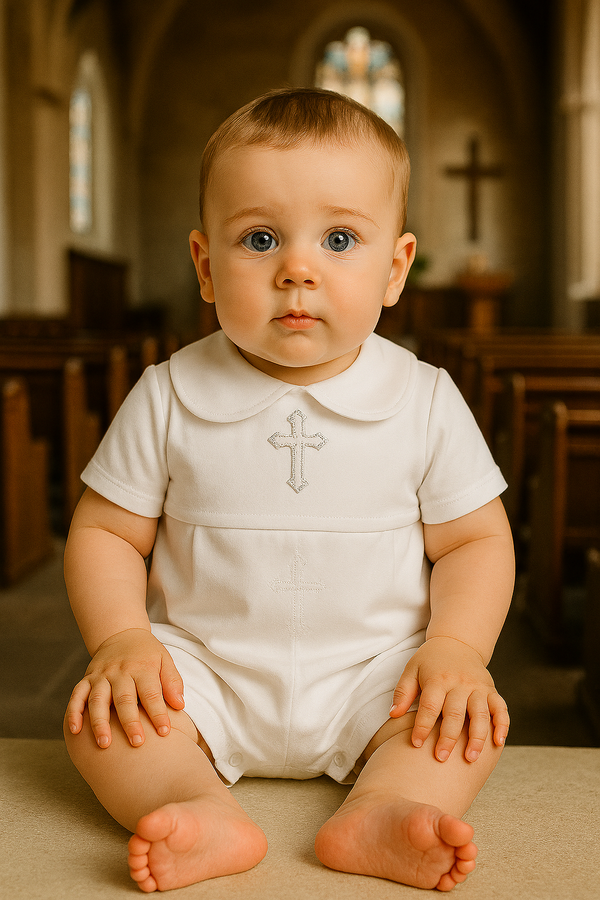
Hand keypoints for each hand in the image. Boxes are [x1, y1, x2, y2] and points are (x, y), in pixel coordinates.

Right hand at [66, 629, 184, 748]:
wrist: (122, 633)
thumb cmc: (147, 654)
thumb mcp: (165, 660)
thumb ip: (172, 681)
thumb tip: (179, 705)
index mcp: (142, 667)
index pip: (151, 693)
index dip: (158, 713)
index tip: (165, 732)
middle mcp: (120, 672)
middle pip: (124, 699)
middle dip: (130, 722)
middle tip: (137, 743)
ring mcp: (101, 675)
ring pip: (98, 700)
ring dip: (99, 722)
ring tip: (104, 744)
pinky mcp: (87, 679)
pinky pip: (77, 696)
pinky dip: (74, 713)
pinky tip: (74, 731)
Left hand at [389, 636, 508, 762]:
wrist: (457, 642)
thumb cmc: (430, 661)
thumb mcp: (412, 670)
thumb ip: (403, 692)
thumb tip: (393, 714)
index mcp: (437, 679)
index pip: (429, 706)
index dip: (422, 726)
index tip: (416, 744)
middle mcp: (459, 683)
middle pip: (455, 713)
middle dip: (448, 738)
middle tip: (441, 758)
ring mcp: (477, 687)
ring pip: (480, 714)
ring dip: (477, 738)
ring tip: (470, 758)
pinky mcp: (491, 690)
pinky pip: (500, 708)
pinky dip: (502, 725)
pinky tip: (498, 743)